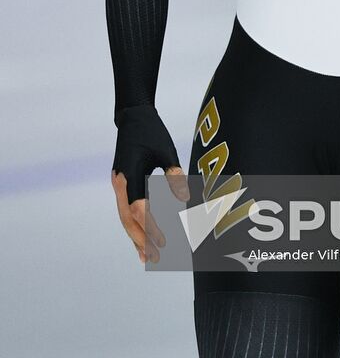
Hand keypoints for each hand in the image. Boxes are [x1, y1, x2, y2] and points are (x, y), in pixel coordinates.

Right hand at [111, 105, 189, 263]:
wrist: (133, 117)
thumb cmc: (152, 131)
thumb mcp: (166, 150)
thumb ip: (173, 174)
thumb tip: (184, 198)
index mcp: (130, 174)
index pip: (139, 208)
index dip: (151, 227)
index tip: (164, 241)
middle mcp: (120, 182)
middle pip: (128, 218)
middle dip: (142, 239)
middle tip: (157, 258)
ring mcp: (119, 185)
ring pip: (124, 218)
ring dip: (135, 237)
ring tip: (147, 257)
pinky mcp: (122, 185)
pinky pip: (125, 210)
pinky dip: (133, 226)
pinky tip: (141, 239)